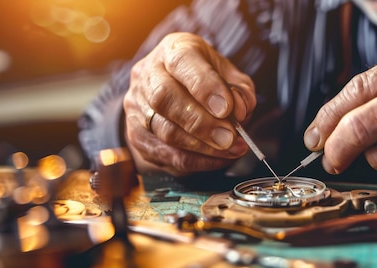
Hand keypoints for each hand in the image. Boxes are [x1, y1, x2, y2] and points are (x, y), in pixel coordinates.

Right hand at [123, 32, 255, 175]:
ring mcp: (137, 105)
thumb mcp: (230, 75)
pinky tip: (218, 159)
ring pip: (165, 130)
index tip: (227, 107)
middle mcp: (148, 74)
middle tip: (229, 137)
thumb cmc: (207, 81)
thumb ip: (239, 90)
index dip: (205, 86)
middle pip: (165, 98)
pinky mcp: (137, 134)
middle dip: (202, 123)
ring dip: (202, 146)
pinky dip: (196, 160)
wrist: (177, 92)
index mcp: (173, 49)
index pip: (182, 62)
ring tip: (230, 149)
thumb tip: (239, 110)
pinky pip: (165, 153)